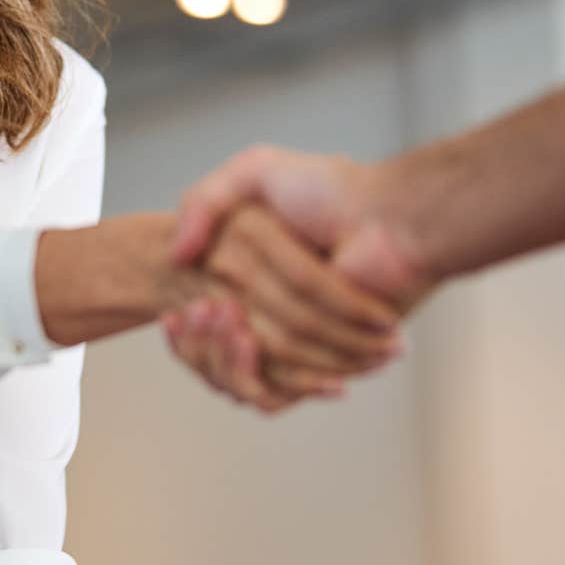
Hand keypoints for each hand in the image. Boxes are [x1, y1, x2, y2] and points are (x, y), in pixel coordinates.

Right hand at [163, 201, 405, 412]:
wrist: (390, 221)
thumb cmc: (332, 191)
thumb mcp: (255, 171)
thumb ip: (203, 201)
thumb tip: (175, 254)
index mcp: (249, 279)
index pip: (198, 323)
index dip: (183, 330)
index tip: (177, 312)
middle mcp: (269, 313)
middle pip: (213, 355)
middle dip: (200, 343)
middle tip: (199, 311)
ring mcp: (296, 341)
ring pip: (235, 378)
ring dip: (221, 358)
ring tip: (228, 322)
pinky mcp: (321, 364)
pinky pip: (275, 393)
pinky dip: (252, 377)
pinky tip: (246, 340)